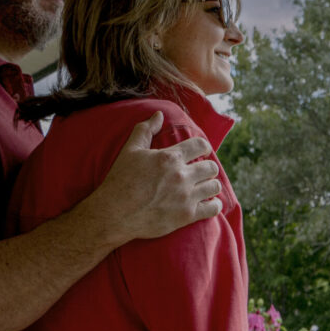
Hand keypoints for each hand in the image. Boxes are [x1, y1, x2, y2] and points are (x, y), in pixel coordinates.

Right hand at [85, 110, 223, 243]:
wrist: (114, 213)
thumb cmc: (120, 180)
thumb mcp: (129, 150)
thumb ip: (145, 130)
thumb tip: (159, 115)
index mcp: (169, 157)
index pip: (201, 145)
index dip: (203, 147)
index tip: (201, 152)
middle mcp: (181, 176)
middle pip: (211, 167)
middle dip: (207, 168)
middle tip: (201, 172)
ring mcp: (185, 196)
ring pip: (214, 186)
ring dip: (211, 185)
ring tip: (204, 187)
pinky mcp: (187, 216)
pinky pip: (213, 209)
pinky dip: (214, 205)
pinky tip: (209, 203)